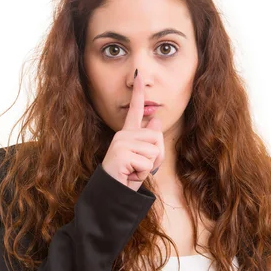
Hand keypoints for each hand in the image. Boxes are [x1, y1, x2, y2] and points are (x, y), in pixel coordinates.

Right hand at [101, 71, 164, 191]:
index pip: (135, 111)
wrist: (113, 194)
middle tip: (139, 167)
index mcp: (127, 134)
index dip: (138, 93)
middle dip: (155, 158)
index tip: (139, 77)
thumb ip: (149, 141)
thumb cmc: (127, 178)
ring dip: (149, 167)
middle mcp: (122, 135)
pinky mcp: (122, 153)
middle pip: (156, 138)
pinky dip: (143, 174)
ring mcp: (121, 143)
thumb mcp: (143, 159)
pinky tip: (130, 175)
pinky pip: (147, 163)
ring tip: (134, 171)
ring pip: (154, 151)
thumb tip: (156, 120)